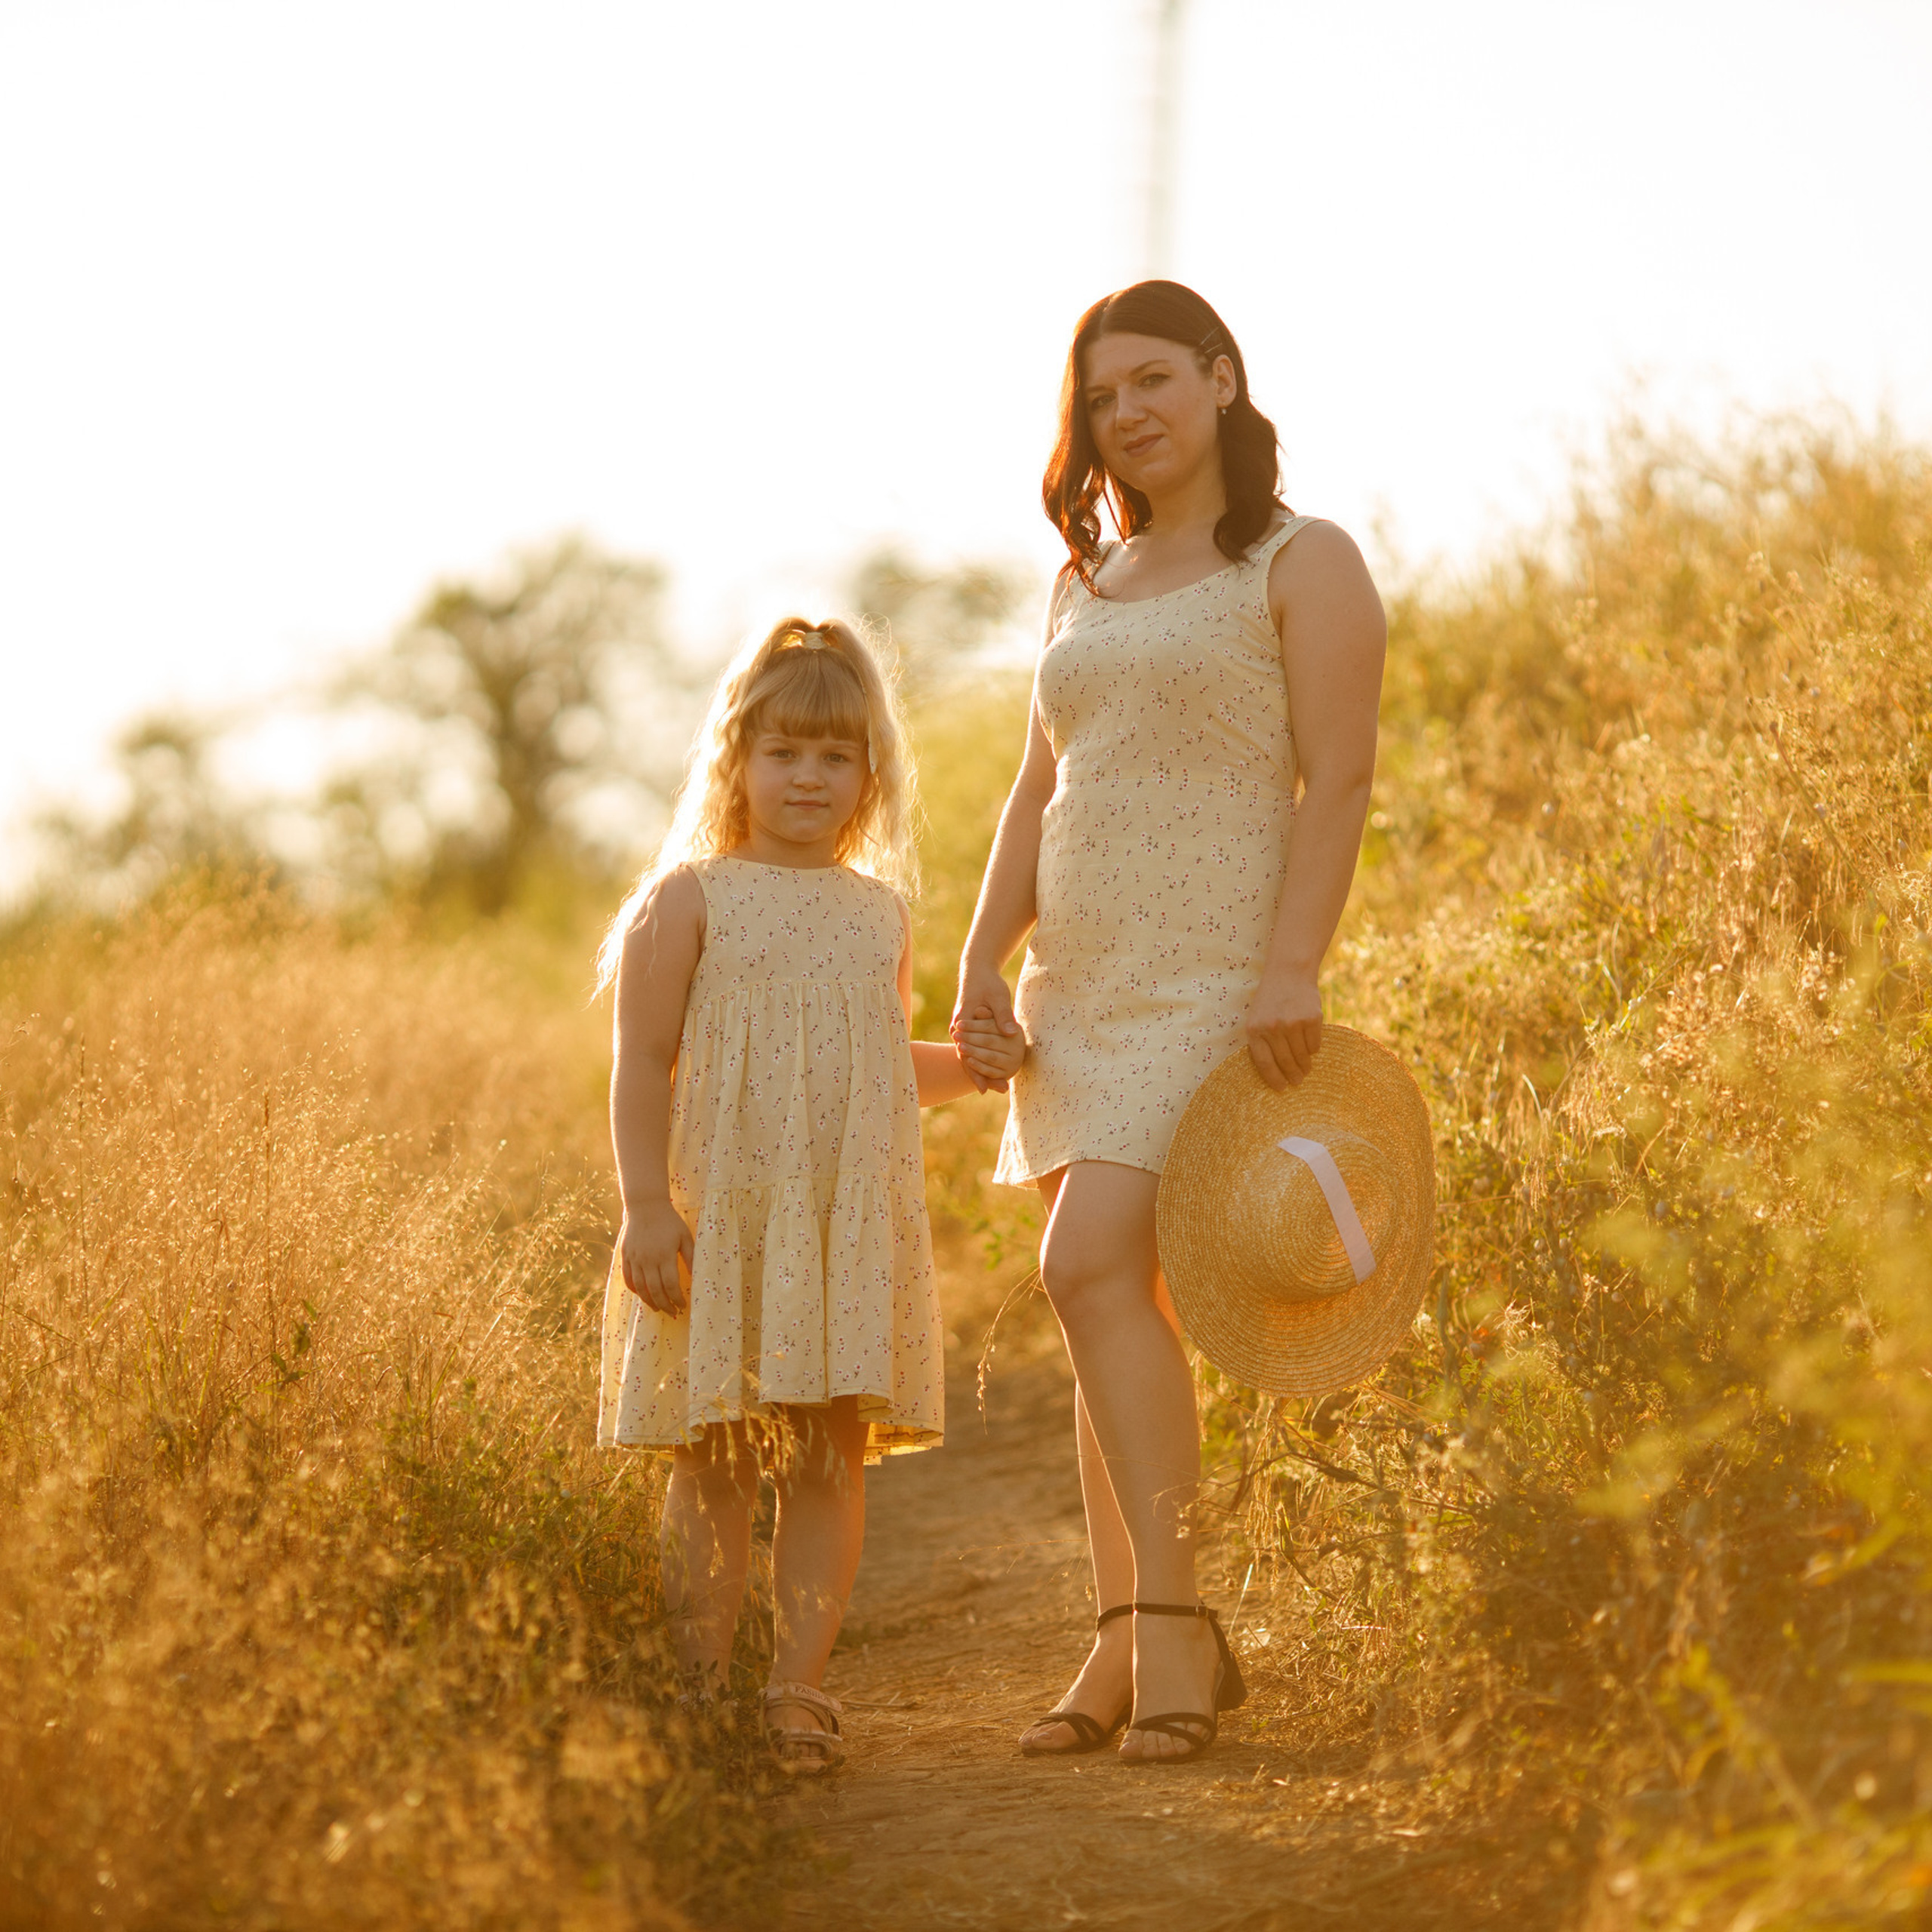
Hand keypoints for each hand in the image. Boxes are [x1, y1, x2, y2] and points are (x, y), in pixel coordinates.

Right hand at [619, 1199, 693, 1313]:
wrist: (645, 1206)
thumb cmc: (669, 1221)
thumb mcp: (685, 1237)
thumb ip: (691, 1257)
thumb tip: (696, 1277)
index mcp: (665, 1255)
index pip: (670, 1285)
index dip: (677, 1299)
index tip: (683, 1305)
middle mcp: (648, 1259)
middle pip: (655, 1291)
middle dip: (665, 1305)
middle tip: (673, 1313)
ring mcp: (634, 1259)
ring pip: (640, 1288)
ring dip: (649, 1301)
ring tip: (658, 1308)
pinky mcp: (625, 1256)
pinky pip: (628, 1279)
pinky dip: (635, 1290)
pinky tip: (643, 1295)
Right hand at [950, 960, 1019, 1094]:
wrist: (976, 972)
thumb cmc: (988, 984)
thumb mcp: (998, 997)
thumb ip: (1003, 1016)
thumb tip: (1012, 1034)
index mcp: (963, 1022)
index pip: (967, 1054)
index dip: (976, 1073)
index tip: (985, 1089)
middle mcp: (958, 1028)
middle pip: (966, 1058)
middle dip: (978, 1076)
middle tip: (992, 1091)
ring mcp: (960, 1029)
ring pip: (968, 1054)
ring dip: (978, 1069)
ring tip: (993, 1087)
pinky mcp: (966, 1028)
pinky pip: (971, 1047)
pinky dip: (979, 1059)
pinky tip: (990, 1070)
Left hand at [1246, 972, 1322, 1090]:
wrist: (1288, 973)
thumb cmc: (1270, 1000)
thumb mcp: (1256, 1018)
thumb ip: (1261, 1042)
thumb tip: (1275, 1073)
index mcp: (1255, 1030)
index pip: (1265, 1064)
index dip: (1274, 1079)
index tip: (1281, 1088)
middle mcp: (1273, 1028)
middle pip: (1285, 1062)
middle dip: (1292, 1076)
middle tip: (1297, 1082)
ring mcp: (1293, 1023)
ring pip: (1301, 1056)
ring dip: (1304, 1066)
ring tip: (1305, 1070)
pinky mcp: (1311, 1019)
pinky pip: (1314, 1045)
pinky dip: (1313, 1049)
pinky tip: (1311, 1049)